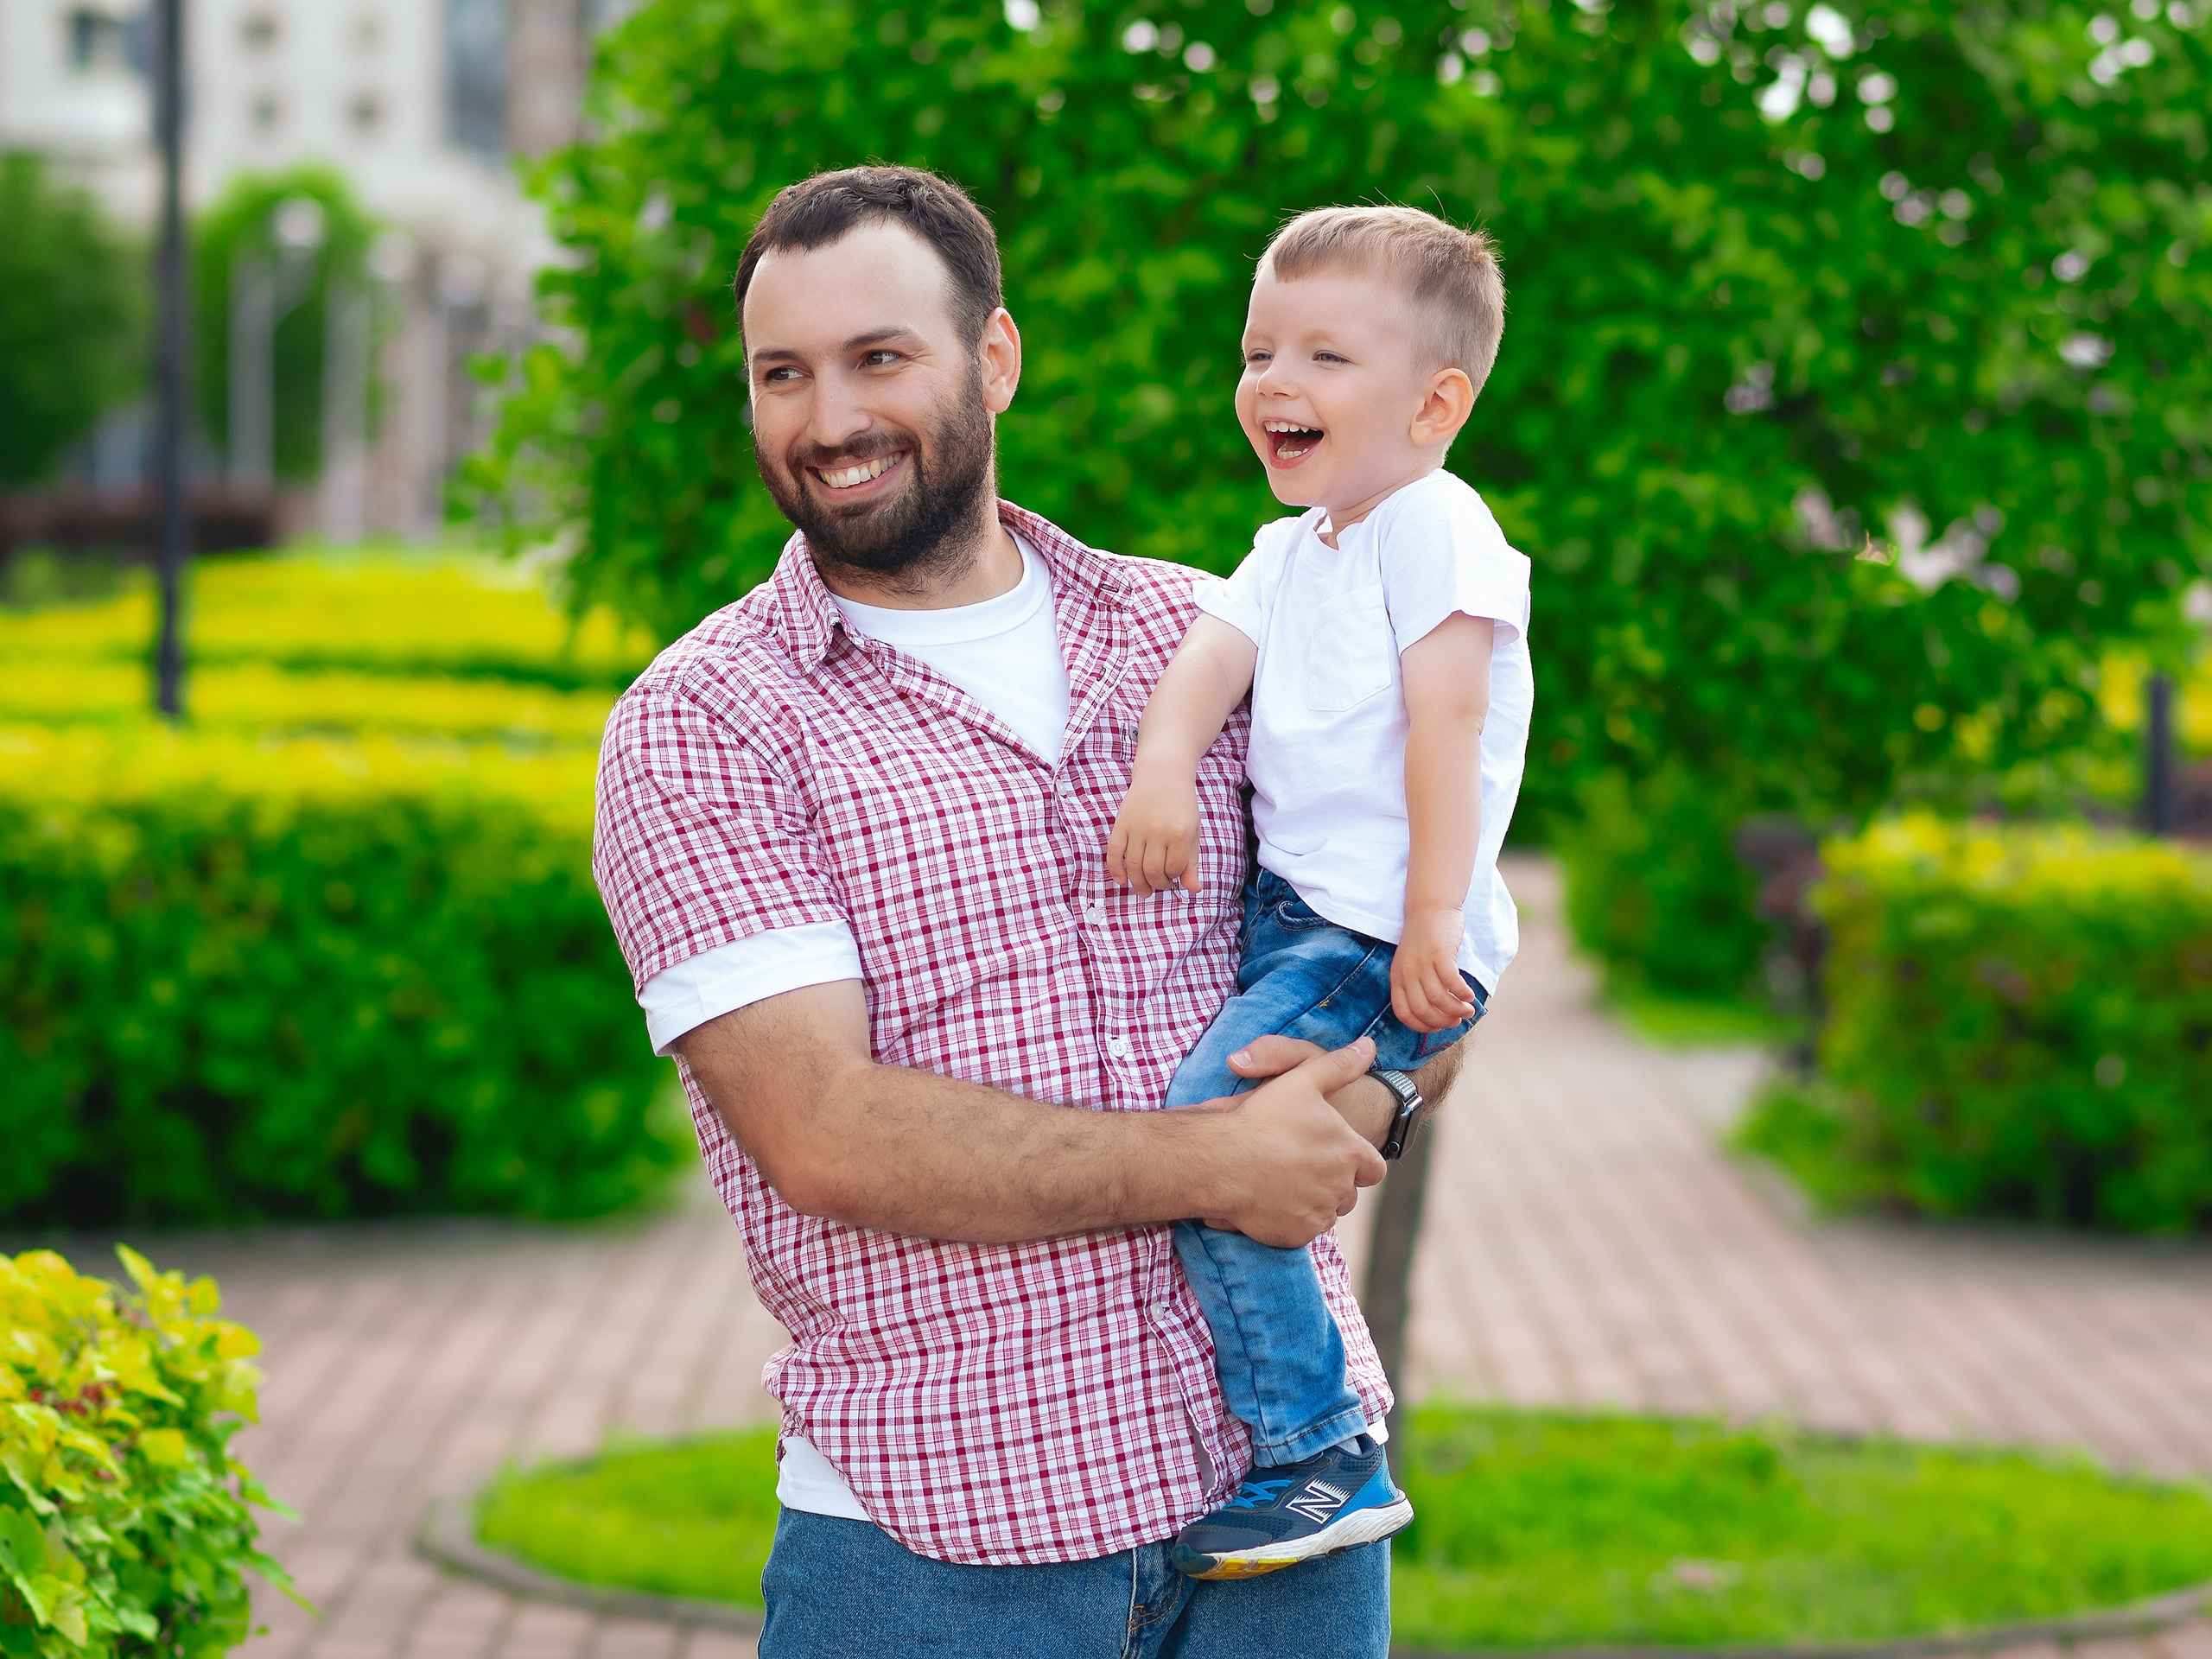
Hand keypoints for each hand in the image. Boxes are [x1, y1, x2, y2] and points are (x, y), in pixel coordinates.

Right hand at [1106, 772, 1201, 894]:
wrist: (1162, 773)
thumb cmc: (1181, 805)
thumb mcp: (1193, 831)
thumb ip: (1192, 861)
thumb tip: (1193, 890)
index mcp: (1180, 833)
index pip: (1174, 869)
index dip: (1173, 877)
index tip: (1173, 875)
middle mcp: (1158, 831)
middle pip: (1152, 872)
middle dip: (1156, 885)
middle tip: (1159, 884)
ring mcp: (1137, 828)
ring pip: (1133, 866)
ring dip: (1138, 883)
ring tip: (1144, 889)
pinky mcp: (1121, 824)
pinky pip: (1114, 853)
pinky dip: (1116, 870)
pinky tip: (1121, 880)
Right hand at [1186, 1037, 1384, 1245]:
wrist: (1220, 1159)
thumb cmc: (1261, 1117)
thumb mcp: (1302, 1079)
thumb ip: (1339, 1065)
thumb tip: (1369, 1046)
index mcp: (1350, 1152)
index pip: (1374, 1168)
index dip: (1359, 1163)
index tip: (1336, 1157)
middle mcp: (1341, 1186)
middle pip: (1348, 1193)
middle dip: (1332, 1183)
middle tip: (1300, 1167)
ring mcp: (1319, 1214)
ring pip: (1326, 1213)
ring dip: (1313, 1202)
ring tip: (1283, 1183)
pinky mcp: (1296, 1235)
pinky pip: (1302, 1230)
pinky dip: (1291, 1220)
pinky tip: (1270, 1201)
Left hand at [1392, 907, 1477, 1033]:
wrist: (1430, 908)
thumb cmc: (1425, 940)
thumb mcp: (1412, 964)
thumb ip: (1418, 985)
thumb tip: (1437, 1014)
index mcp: (1397, 978)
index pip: (1404, 1013)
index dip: (1422, 1026)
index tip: (1437, 1028)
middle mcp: (1407, 972)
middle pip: (1423, 1009)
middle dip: (1442, 1021)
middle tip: (1457, 1021)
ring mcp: (1422, 962)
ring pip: (1438, 998)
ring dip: (1456, 1009)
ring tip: (1468, 1010)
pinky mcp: (1439, 953)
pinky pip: (1451, 981)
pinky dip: (1462, 993)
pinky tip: (1469, 995)